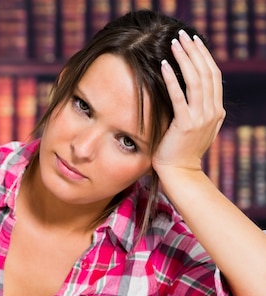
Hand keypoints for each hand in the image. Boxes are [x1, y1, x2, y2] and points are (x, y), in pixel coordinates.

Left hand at [152, 29, 225, 173]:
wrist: (180, 173)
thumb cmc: (181, 151)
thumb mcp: (197, 128)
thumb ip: (200, 112)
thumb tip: (197, 96)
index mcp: (216, 110)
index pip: (213, 76)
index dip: (204, 57)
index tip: (194, 42)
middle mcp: (212, 112)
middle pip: (207, 73)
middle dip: (195, 52)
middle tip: (183, 36)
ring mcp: (200, 118)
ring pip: (196, 81)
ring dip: (185, 59)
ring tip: (174, 44)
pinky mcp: (185, 125)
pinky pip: (179, 97)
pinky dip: (172, 79)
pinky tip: (165, 65)